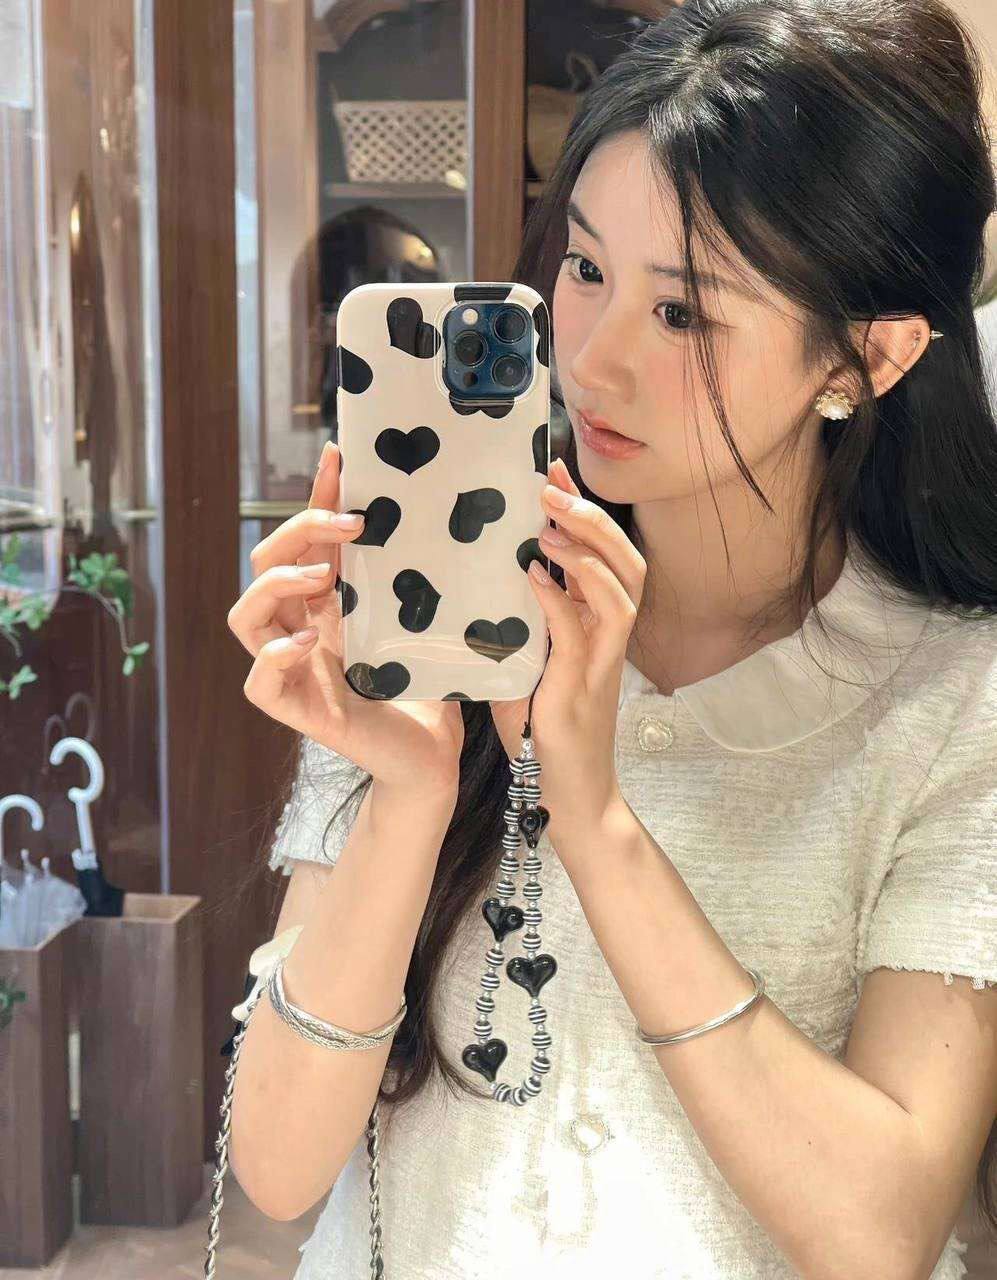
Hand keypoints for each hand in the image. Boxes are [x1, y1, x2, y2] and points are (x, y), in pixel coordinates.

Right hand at [228, 441, 463, 796]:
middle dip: (298, 530)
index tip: (339, 454)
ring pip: (244, 616)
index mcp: (326, 604)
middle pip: (265, 564)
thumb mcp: (421, 621)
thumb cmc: (427, 689)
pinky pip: (257, 680)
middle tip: (350, 522)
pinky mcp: (294, 710)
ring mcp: (291, 670)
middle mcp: (300, 630)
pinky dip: (276, 655)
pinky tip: (310, 643)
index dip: (315, 494)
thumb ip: (414, 577)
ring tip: (318, 576)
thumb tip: (441, 511)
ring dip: (276, 585)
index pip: (306, 539)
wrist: (431, 756)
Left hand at [489, 457, 645, 845]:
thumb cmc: (542, 729)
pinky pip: (579, 632)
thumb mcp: (525, 662)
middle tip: (552, 484)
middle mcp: (609, 637)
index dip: (583, 510)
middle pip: (627, 561)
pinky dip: (560, 598)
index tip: (553, 471)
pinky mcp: (583, 688)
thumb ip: (516, 622)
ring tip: (551, 522)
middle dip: (594, 518)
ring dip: (588, 551)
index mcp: (597, 625)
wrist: (565, 794)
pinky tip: (535, 573)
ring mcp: (602, 662)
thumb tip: (480, 576)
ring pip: (620, 589)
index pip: (603, 554)